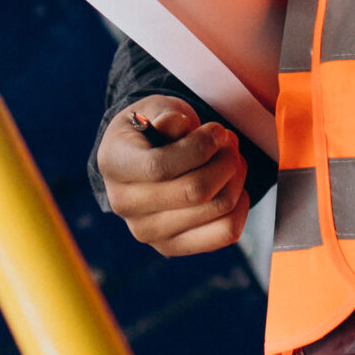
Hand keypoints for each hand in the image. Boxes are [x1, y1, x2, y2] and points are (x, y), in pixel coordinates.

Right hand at [96, 98, 249, 255]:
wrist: (140, 159)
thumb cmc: (152, 128)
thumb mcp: (154, 108)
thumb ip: (165, 113)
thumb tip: (176, 123)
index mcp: (114, 163)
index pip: (160, 167)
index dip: (199, 148)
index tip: (218, 131)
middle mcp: (123, 203)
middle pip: (194, 191)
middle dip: (225, 161)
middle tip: (230, 142)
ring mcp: (146, 231)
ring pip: (214, 210)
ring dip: (236, 179)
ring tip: (232, 159)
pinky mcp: (170, 247)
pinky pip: (223, 234)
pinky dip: (240, 208)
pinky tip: (234, 186)